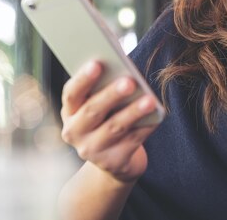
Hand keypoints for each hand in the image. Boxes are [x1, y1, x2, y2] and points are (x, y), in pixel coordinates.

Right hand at [60, 61, 158, 183]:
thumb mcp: (100, 105)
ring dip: (133, 112)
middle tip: (129, 81)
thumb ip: (105, 89)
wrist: (114, 161)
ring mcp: (92, 151)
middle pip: (93, 111)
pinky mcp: (113, 162)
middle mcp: (75, 132)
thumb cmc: (108, 119)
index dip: (83, 79)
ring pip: (115, 127)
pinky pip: (133, 141)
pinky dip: (146, 127)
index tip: (97, 63)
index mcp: (70, 111)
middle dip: (111, 95)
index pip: (72, 93)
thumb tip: (126, 71)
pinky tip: (157, 115)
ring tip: (149, 100)